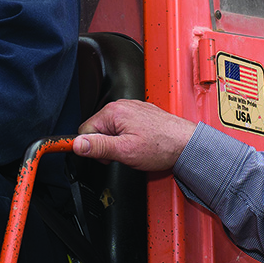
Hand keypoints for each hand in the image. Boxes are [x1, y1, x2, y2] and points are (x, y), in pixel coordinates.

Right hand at [73, 99, 196, 171]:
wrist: (187, 144)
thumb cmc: (162, 146)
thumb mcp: (124, 151)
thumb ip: (98, 146)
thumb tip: (76, 144)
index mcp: (113, 112)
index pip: (85, 130)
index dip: (93, 148)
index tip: (104, 156)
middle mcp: (122, 106)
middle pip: (98, 129)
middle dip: (107, 145)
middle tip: (123, 154)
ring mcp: (132, 109)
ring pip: (112, 129)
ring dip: (119, 142)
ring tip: (135, 149)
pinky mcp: (141, 114)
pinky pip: (125, 127)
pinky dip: (130, 137)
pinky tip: (141, 144)